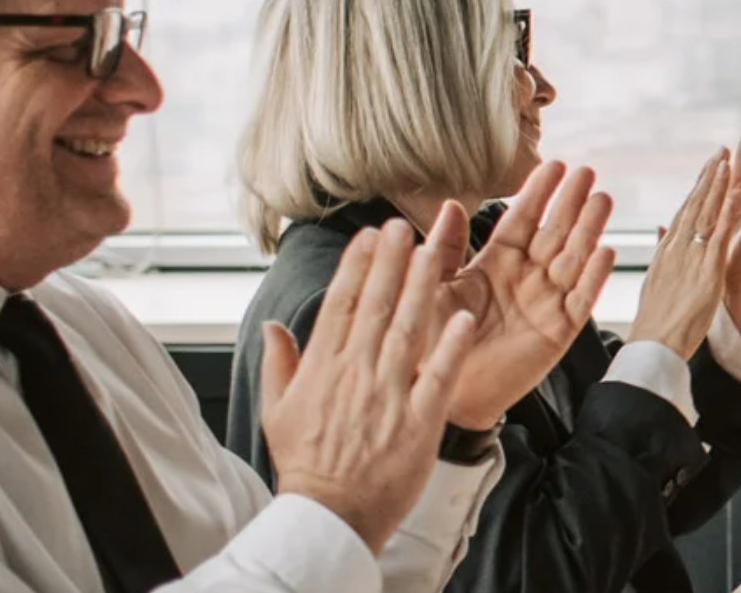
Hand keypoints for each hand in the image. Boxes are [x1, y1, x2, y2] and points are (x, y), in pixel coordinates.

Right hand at [259, 211, 477, 555]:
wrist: (329, 515)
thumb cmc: (306, 465)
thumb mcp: (277, 412)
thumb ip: (279, 364)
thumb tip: (274, 327)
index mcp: (323, 369)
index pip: (342, 305)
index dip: (357, 267)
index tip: (369, 236)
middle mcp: (356, 374)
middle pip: (376, 306)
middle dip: (390, 262)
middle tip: (401, 225)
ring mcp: (388, 396)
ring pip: (408, 330)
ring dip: (422, 288)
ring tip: (433, 251)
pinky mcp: (418, 422)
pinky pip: (437, 377)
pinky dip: (450, 348)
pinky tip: (465, 318)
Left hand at [440, 161, 617, 429]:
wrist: (446, 394)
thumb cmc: (434, 341)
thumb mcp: (434, 288)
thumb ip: (444, 249)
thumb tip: (450, 205)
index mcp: (496, 263)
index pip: (522, 220)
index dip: (538, 193)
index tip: (554, 164)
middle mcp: (525, 278)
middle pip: (554, 233)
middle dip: (570, 203)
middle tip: (586, 171)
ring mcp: (545, 303)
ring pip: (573, 260)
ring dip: (588, 230)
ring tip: (602, 200)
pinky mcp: (558, 332)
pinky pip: (580, 301)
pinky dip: (593, 277)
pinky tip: (606, 251)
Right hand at [630, 148, 737, 359]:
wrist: (653, 344)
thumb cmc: (655, 321)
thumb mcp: (657, 282)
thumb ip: (663, 256)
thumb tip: (662, 236)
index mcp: (667, 252)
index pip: (684, 213)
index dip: (696, 189)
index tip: (706, 169)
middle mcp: (677, 249)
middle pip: (693, 206)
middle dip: (707, 178)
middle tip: (719, 152)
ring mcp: (691, 258)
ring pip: (705, 214)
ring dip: (716, 186)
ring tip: (725, 161)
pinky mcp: (706, 272)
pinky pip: (718, 237)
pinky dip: (726, 214)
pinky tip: (734, 196)